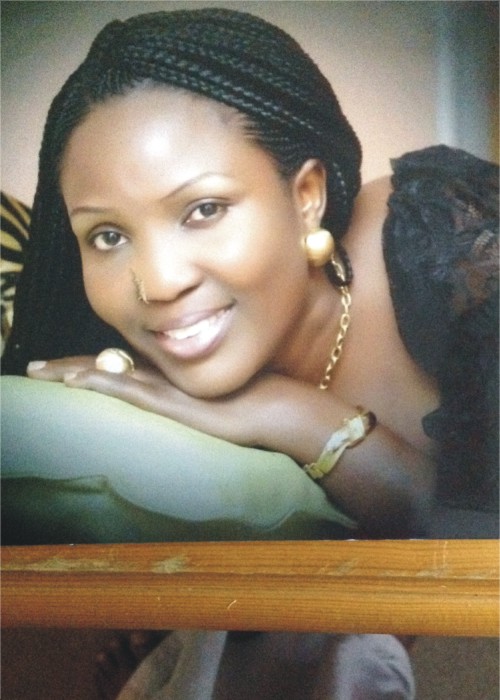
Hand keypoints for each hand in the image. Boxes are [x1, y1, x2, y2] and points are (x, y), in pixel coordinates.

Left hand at [26, 355, 295, 449]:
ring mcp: (161, 386)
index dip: (87, 367)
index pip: (117, 368)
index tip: (61, 371)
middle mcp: (158, 376)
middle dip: (66, 367)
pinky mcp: (167, 399)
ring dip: (68, 371)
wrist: (271, 409)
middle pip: (102, 366)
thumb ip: (192, 406)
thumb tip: (184, 414)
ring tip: (38, 372)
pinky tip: (73, 382)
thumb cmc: (249, 409)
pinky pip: (124, 387)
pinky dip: (96, 382)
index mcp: (166, 378)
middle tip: (34, 368)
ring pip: (104, 372)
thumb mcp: (212, 408)